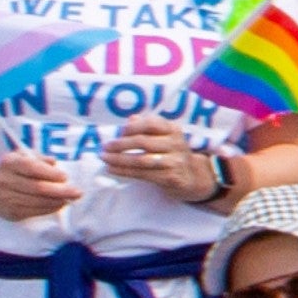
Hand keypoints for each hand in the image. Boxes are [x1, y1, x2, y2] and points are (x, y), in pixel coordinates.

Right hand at [0, 150, 82, 221]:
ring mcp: (6, 199)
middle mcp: (4, 181)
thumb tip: (54, 162)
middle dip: (60, 191)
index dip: (50, 173)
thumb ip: (39, 158)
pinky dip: (50, 209)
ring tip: (70, 198)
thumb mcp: (23, 157)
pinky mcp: (11, 213)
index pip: (31, 168)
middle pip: (36, 188)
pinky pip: (34, 212)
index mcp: (9, 163)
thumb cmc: (14, 170)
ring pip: (37, 202)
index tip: (65, 177)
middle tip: (77, 192)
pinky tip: (59, 204)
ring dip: (57, 201)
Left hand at [103, 113, 224, 203]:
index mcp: (173, 130)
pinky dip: (124, 172)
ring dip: (119, 159)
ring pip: (141, 159)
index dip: (132, 127)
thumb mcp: (164, 138)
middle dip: (120, 144)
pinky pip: (142, 174)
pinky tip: (112, 169)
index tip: (118, 133)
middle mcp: (176, 143)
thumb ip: (148, 128)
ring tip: (105, 158)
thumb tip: (131, 119)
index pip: (151, 123)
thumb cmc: (172, 155)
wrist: (192, 178)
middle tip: (104, 147)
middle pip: (143, 142)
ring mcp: (174, 161)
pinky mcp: (170, 177)